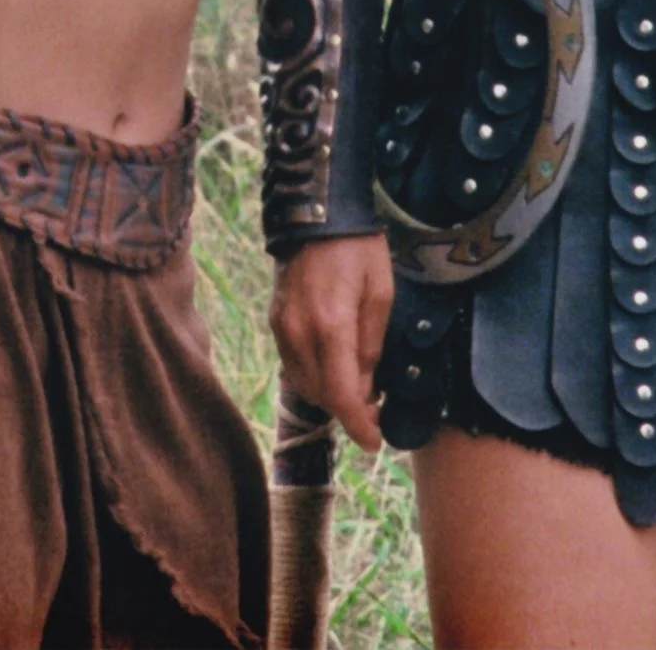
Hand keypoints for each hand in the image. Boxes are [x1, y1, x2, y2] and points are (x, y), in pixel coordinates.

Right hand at [270, 231, 392, 449]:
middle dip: (348, 410)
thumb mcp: (380, 295)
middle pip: (321, 396)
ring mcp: (282, 328)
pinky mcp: (275, 321)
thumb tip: (364, 389)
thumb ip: (371, 346)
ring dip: (330, 395)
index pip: (341, 396)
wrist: (318, 213)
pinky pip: (294, 365)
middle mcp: (300, 334)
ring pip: (304, 384)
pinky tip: (334, 365)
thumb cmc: (358, 250)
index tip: (374, 442)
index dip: (358, 426)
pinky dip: (314, 375)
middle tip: (374, 408)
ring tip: (356, 385)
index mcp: (331, 327)